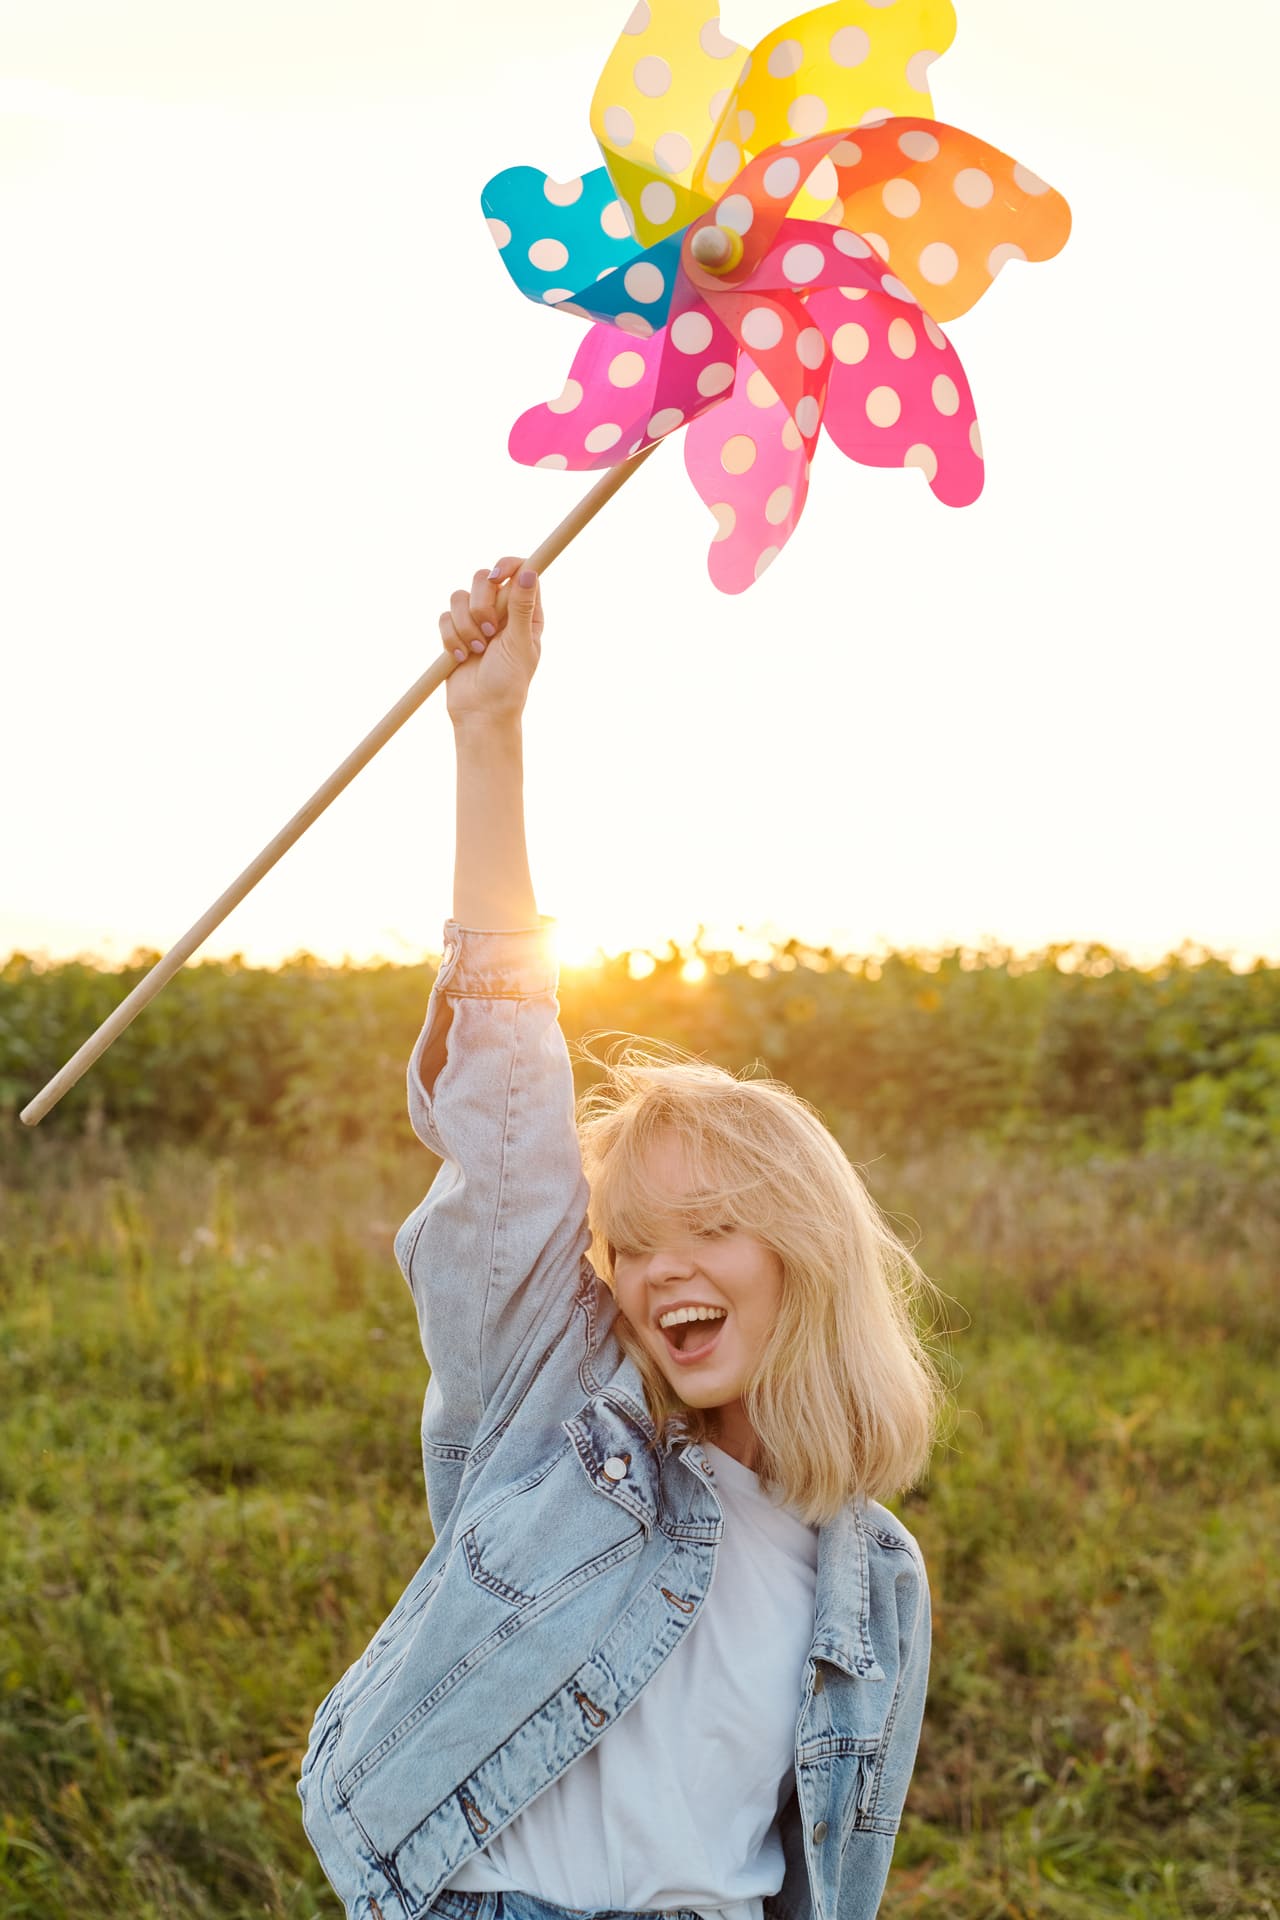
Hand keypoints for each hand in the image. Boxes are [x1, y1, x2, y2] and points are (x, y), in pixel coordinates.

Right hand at [440, 557, 543, 728]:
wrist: (481, 711)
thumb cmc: (509, 682)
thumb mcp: (520, 643)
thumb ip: (522, 607)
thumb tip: (530, 571)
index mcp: (525, 612)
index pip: (520, 570)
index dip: (507, 566)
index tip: (496, 576)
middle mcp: (501, 612)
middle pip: (483, 578)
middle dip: (481, 605)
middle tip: (489, 632)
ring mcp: (476, 620)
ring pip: (459, 596)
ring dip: (465, 625)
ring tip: (476, 650)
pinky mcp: (455, 632)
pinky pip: (444, 617)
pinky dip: (451, 637)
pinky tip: (460, 657)